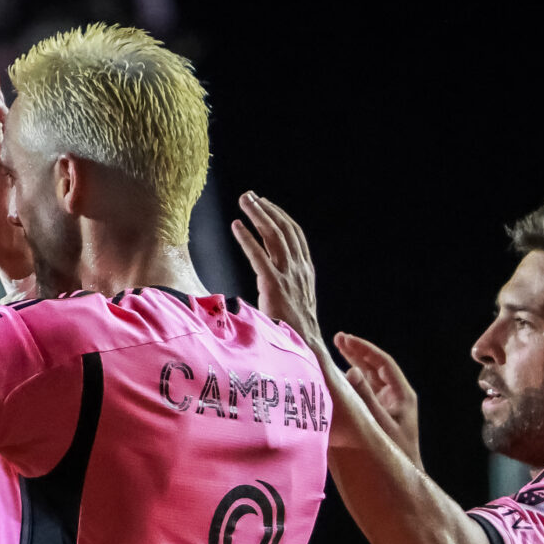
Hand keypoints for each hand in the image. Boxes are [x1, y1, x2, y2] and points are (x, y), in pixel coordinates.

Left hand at [230, 191, 322, 343]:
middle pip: (284, 229)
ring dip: (258, 214)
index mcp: (305, 270)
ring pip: (274, 235)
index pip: (294, 235)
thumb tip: (269, 284)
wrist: (306, 348)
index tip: (266, 204)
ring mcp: (288, 276)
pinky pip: (259, 256)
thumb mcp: (294, 302)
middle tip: (250, 195)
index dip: (280, 216)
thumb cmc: (295, 330)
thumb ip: (284, 287)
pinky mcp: (274, 286)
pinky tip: (237, 225)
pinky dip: (247, 238)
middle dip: (267, 209)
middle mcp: (299, 268)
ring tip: (245, 200)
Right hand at [334, 331, 423, 463]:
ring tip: (337, 348)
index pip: (382, 363)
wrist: (401, 478)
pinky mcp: (378, 415)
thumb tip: (351, 372)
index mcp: (402, 395)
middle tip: (338, 338)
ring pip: (369, 378)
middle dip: (357, 352)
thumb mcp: (377, 424)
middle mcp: (395, 397)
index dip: (364, 349)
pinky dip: (351, 382)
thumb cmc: (393, 453)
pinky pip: (364, 392)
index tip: (346, 340)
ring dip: (353, 364)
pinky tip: (337, 375)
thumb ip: (364, 398)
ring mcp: (387, 406)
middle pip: (375, 367)